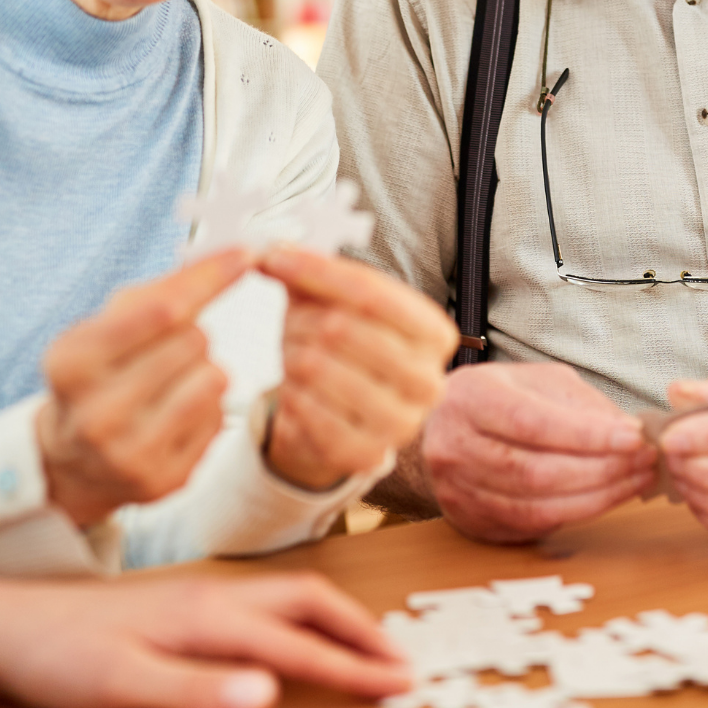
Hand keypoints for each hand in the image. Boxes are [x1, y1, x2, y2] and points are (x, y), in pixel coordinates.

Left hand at [0, 571, 412, 707]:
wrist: (1, 628)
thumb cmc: (57, 659)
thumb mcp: (122, 686)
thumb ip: (197, 690)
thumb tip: (269, 690)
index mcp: (208, 617)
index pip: (301, 643)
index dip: (354, 666)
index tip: (401, 684)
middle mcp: (212, 596)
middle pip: (309, 601)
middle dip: (362, 630)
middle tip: (404, 663)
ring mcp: (197, 596)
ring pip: (288, 597)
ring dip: (336, 620)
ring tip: (367, 648)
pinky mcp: (181, 604)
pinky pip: (264, 603)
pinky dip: (302, 618)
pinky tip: (294, 638)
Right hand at [36, 249, 245, 527]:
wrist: (73, 459)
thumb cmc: (99, 373)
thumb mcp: (108, 323)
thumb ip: (166, 289)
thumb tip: (233, 257)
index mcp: (71, 363)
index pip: (161, 311)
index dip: (209, 279)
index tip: (244, 255)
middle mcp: (95, 415)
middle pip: (193, 342)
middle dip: (192, 334)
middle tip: (167, 350)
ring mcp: (128, 455)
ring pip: (214, 379)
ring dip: (205, 369)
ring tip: (173, 381)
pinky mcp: (164, 480)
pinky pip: (219, 418)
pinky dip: (208, 407)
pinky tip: (176, 414)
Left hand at [258, 247, 459, 491]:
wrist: (342, 415)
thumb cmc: (345, 350)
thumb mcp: (337, 303)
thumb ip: (311, 272)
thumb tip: (273, 252)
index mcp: (434, 334)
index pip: (370, 292)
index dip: (317, 272)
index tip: (276, 259)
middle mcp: (428, 380)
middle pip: (342, 328)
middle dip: (301, 319)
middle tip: (291, 323)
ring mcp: (401, 423)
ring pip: (317, 367)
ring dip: (291, 356)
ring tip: (296, 356)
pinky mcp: (365, 454)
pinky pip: (306, 411)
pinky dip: (289, 394)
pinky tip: (295, 389)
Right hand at [421, 362, 655, 541]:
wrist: (439, 429)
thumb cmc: (496, 400)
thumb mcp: (535, 380)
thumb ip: (579, 403)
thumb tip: (629, 432)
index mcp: (470, 399)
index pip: (533, 423)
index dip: (588, 435)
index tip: (634, 437)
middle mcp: (456, 446)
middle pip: (536, 471)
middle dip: (601, 469)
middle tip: (645, 461)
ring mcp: (459, 490)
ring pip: (537, 505)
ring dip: (597, 497)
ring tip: (636, 480)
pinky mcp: (473, 520)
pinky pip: (532, 525)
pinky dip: (578, 513)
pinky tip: (607, 497)